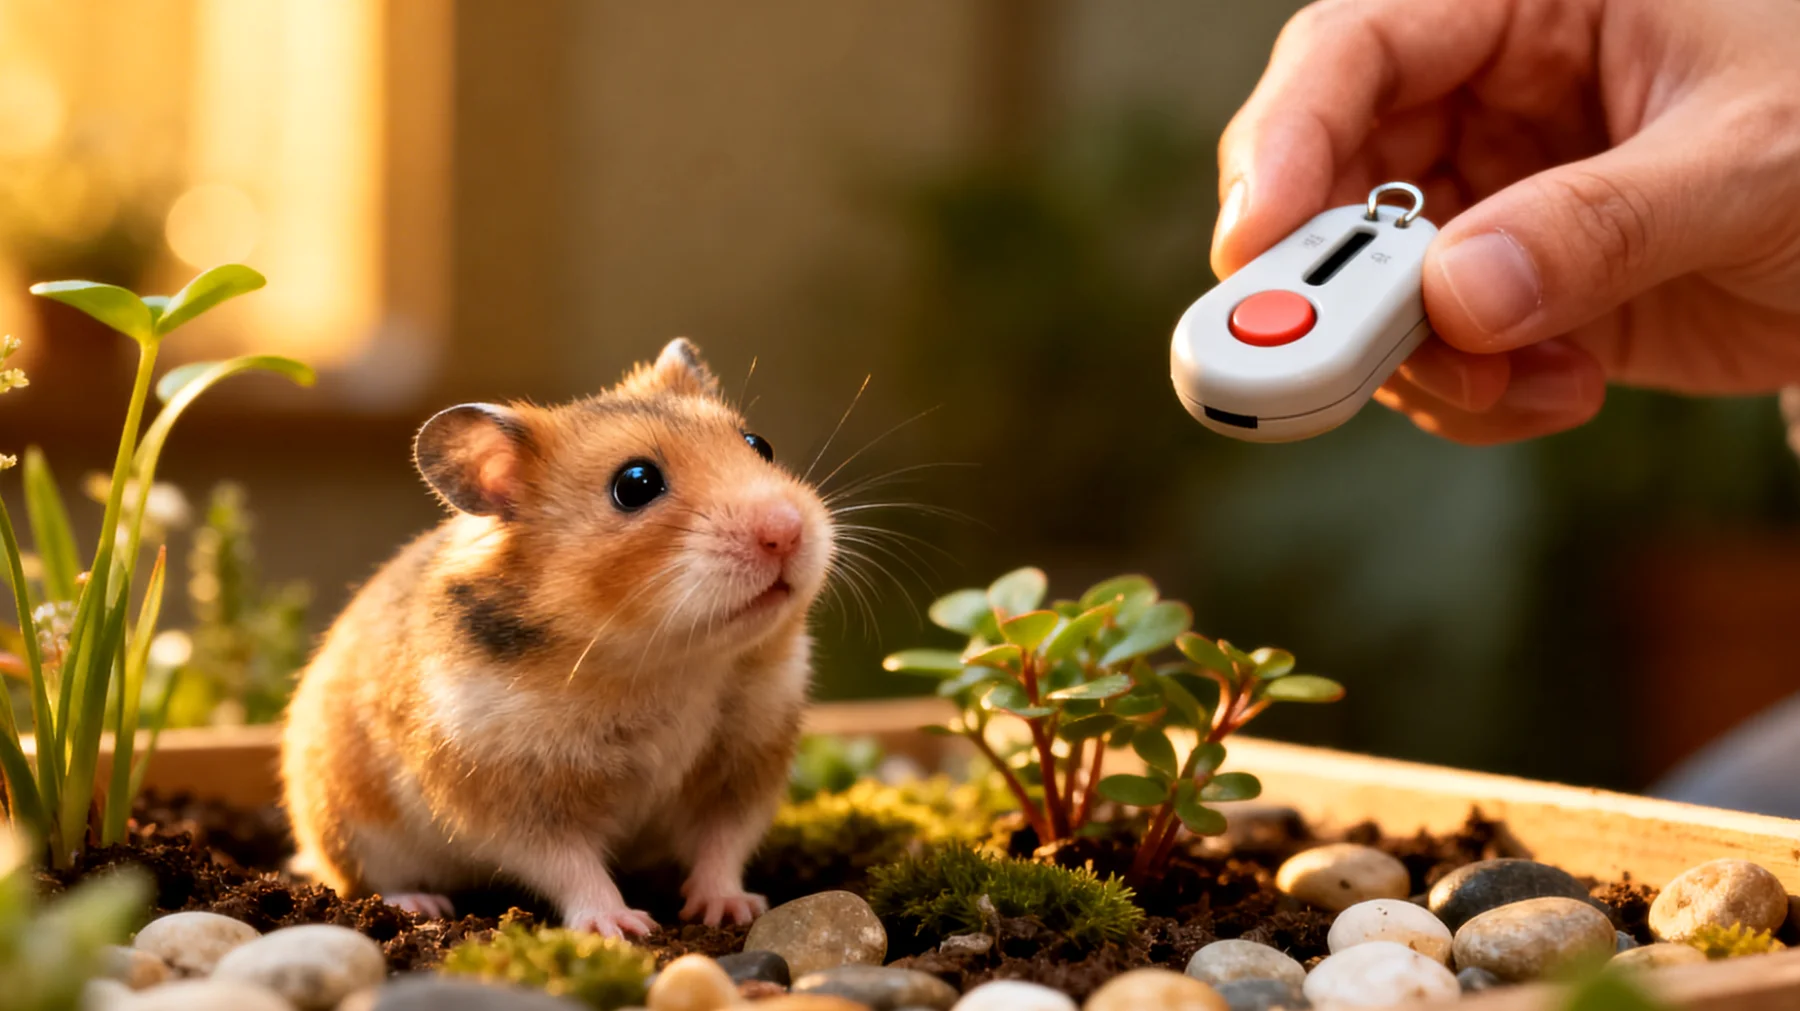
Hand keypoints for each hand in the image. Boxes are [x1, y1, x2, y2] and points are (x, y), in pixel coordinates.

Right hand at [1213, 0, 1799, 443]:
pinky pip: (1429, 358)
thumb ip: (1601, 222)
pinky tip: (1567, 391)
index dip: (1284, 140)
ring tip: (1516, 388)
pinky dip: (1470, 398)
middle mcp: (1479, 100)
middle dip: (1326, 284)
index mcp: (1525, 10)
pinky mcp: (1502, 296)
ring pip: (1363, 289)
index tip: (1253, 244)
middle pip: (1327, 181)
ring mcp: (1483, 203)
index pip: (1356, 50)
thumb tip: (1458, 297)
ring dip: (1411, 362)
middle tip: (1325, 364)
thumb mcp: (1752, 155)